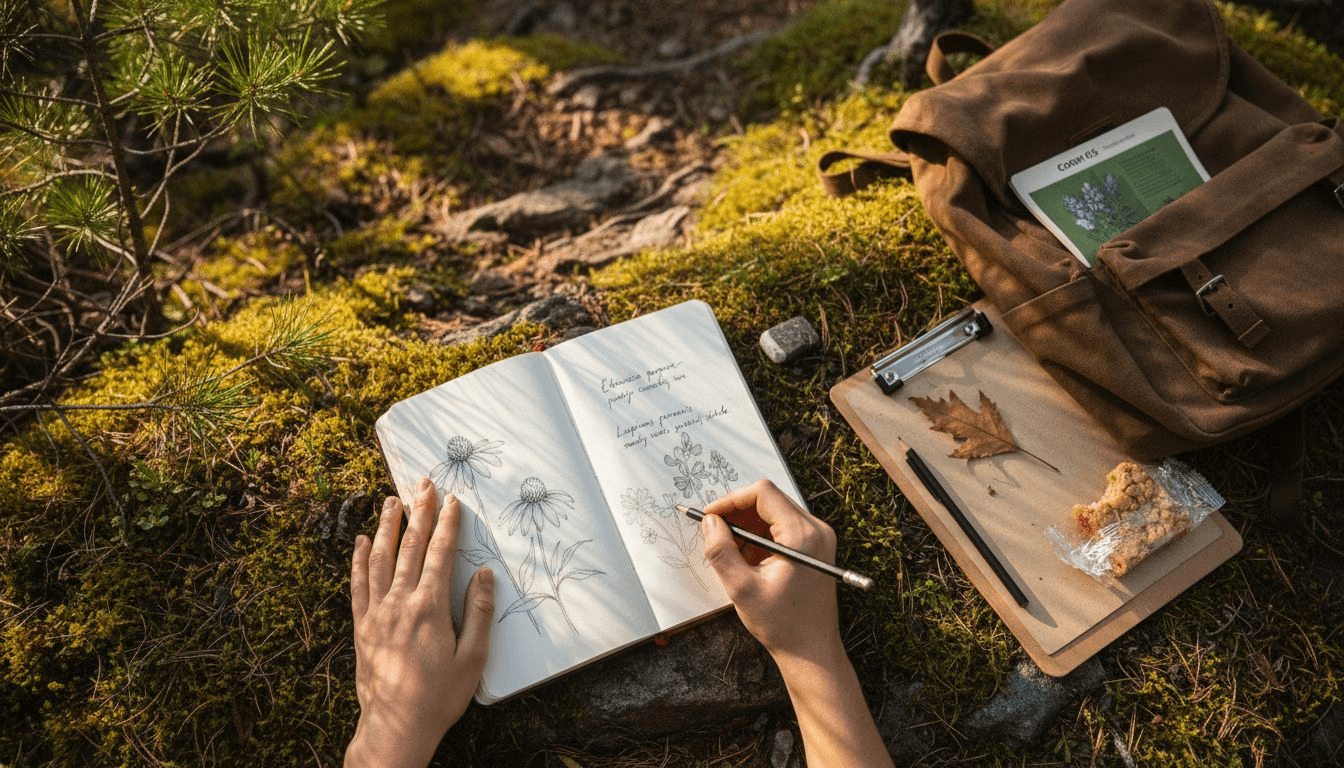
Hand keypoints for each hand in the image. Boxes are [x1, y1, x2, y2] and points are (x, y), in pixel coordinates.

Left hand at [345, 478, 494, 767]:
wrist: (396, 727)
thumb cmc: (438, 697)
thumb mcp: (472, 658)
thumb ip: (478, 613)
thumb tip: (483, 576)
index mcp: (430, 608)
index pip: (439, 554)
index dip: (447, 524)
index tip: (452, 501)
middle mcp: (400, 603)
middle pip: (410, 547)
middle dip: (419, 513)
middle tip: (423, 485)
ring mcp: (377, 613)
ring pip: (381, 559)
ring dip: (388, 527)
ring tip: (392, 501)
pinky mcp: (362, 627)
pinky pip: (358, 585)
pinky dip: (359, 560)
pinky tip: (362, 542)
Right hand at [701, 478, 840, 663]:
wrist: (812, 651)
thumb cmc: (783, 624)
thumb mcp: (742, 588)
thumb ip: (721, 551)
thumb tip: (710, 523)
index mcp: (802, 535)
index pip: (763, 493)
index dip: (731, 500)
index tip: (711, 517)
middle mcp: (816, 530)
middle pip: (769, 500)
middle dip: (738, 514)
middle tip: (716, 534)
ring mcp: (819, 538)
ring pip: (774, 513)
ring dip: (748, 526)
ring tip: (733, 554)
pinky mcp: (816, 547)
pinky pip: (783, 527)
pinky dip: (761, 536)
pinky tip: (750, 561)